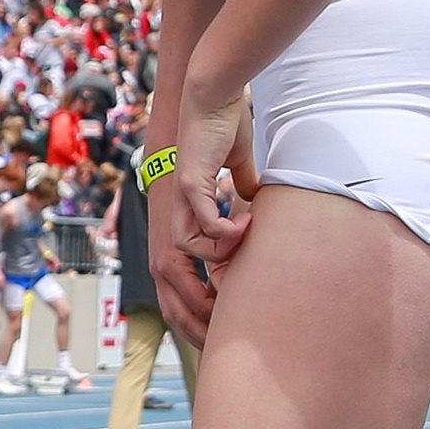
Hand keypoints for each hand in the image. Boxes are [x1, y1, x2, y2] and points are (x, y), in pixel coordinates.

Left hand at [148, 90, 257, 349]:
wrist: (208, 98)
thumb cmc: (219, 131)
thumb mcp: (233, 172)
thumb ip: (242, 194)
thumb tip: (258, 211)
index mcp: (179, 224)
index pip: (176, 285)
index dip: (193, 312)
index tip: (219, 330)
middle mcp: (171, 221)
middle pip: (170, 285)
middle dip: (196, 315)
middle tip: (226, 329)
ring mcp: (177, 206)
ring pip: (183, 259)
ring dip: (215, 269)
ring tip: (243, 266)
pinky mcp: (188, 187)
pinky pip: (201, 227)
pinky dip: (223, 234)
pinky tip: (247, 227)